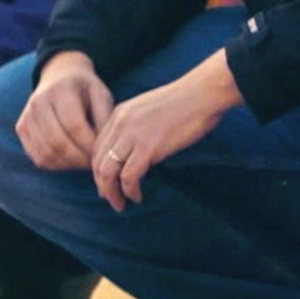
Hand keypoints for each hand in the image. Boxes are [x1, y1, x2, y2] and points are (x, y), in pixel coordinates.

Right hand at [16, 51, 110, 171]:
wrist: (58, 77)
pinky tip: (69, 159)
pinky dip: (56, 164)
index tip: (102, 153)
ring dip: (68, 164)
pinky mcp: (21, 129)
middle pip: (58, 142)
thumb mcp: (101, 96)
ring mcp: (27, 116)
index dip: (90, 145)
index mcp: (61, 90)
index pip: (75, 126)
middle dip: (79, 159)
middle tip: (93, 162)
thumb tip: (101, 150)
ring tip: (83, 161)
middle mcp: (38, 102)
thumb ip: (104, 120)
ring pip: (47, 153)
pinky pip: (38, 157)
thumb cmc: (85, 90)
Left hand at [91, 50, 239, 211]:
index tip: (106, 182)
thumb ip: (137, 126)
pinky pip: (128, 177)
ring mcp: (132, 135)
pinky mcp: (147, 147)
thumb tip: (136, 149)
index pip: (97, 146)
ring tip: (120, 204)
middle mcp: (120, 123)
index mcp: (119, 113)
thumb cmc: (185, 102)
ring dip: (111, 192)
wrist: (202, 94)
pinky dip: (130, 191)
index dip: (99, 168)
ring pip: (107, 172)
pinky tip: (137, 196)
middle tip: (110, 198)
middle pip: (98, 161)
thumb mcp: (150, 110)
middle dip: (101, 184)